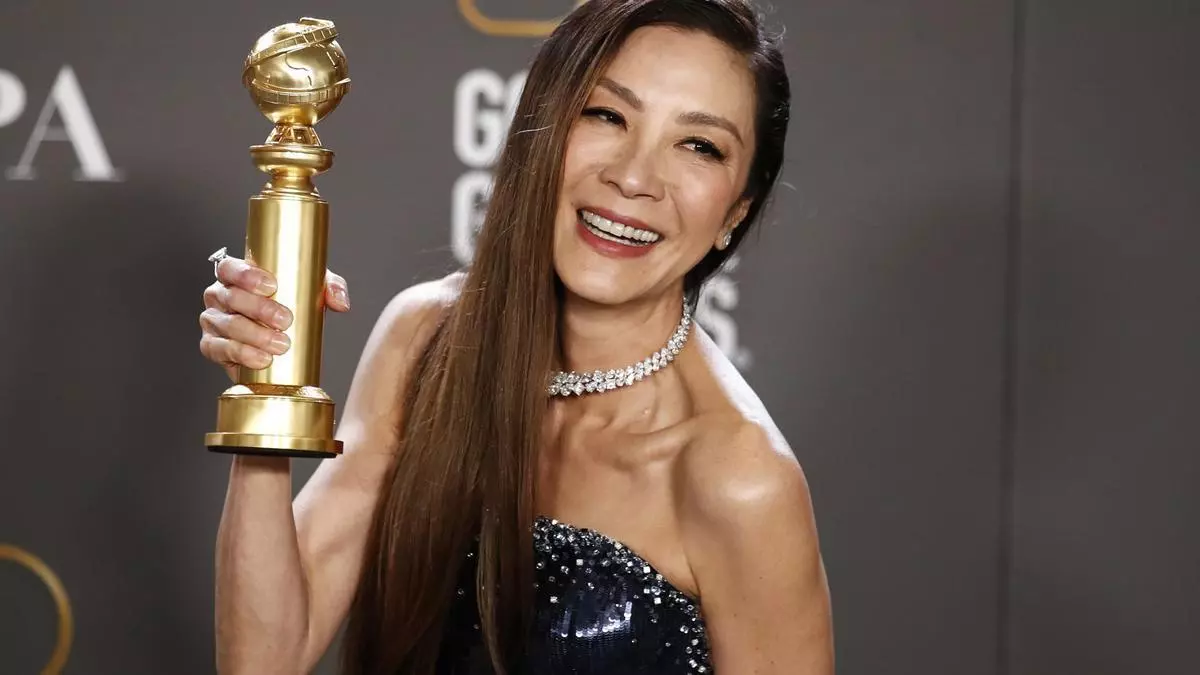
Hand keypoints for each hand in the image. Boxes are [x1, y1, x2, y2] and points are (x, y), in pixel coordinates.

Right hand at [199, 256, 350, 381]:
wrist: (279, 340)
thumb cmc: (290, 304)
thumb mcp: (312, 288)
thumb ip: (329, 288)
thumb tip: (340, 302)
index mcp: (235, 275)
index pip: (230, 267)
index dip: (246, 275)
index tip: (271, 286)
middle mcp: (219, 295)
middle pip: (231, 297)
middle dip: (259, 309)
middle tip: (285, 321)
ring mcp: (213, 321)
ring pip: (227, 325)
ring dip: (253, 336)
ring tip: (280, 345)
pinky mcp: (212, 346)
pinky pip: (219, 350)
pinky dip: (241, 355)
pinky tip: (261, 360)